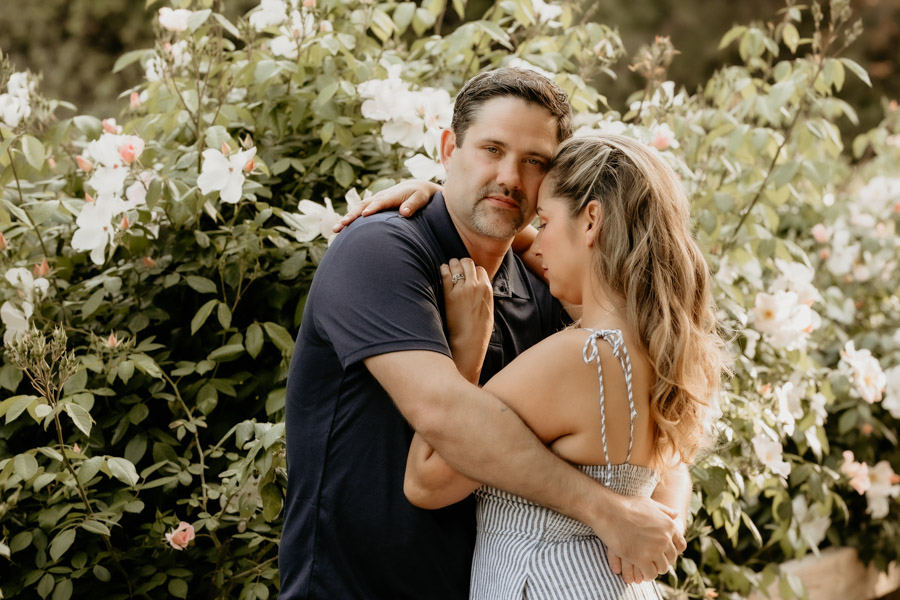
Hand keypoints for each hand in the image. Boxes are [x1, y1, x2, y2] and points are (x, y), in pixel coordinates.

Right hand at [333, 180, 441, 232]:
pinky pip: (360, 211)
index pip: (380, 202)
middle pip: (363, 206)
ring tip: (336, 229)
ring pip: (358, 209)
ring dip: (347, 218)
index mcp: (391, 195)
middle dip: (352, 215)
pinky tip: (342, 229)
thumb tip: (405, 212)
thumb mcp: (420, 198)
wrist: (416, 187)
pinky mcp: (373, 205)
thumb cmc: (420, 195)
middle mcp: (380, 197)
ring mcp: (375, 200)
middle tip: (342, 225)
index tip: (365, 215)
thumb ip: (413, 205)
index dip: (373, 208)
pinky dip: (350, 218)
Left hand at [441, 258, 492, 382]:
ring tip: (448, 266)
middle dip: (462, 263)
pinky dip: (443, 269)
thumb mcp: (489, 310)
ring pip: (456, 265)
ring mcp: (462, 289)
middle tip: (457, 266)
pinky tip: (442, 269)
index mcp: (487, 289)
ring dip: (452, 264)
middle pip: (468, 263)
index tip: (468, 274)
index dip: (473, 270)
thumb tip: (482, 290)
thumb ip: (485, 297)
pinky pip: (445, 274)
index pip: (480, 269)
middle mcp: (475, 286)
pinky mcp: (449, 294)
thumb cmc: (479, 330)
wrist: (469, 341)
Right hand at [594, 495, 685, 582]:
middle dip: (664, 560)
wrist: (609, 511)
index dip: (674, 550)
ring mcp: (654, 550)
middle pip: (672, 558)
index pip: (681, 545)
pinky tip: (641, 573)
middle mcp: (665, 539)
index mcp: (669, 526)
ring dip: (655, 569)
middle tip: (654, 561)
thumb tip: (676, 515)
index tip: (665, 552)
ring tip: (647, 568)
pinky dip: (647, 575)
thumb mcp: (649, 503)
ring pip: (662, 568)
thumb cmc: (626, 506)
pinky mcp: (641, 559)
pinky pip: (650, 574)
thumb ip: (664, 511)